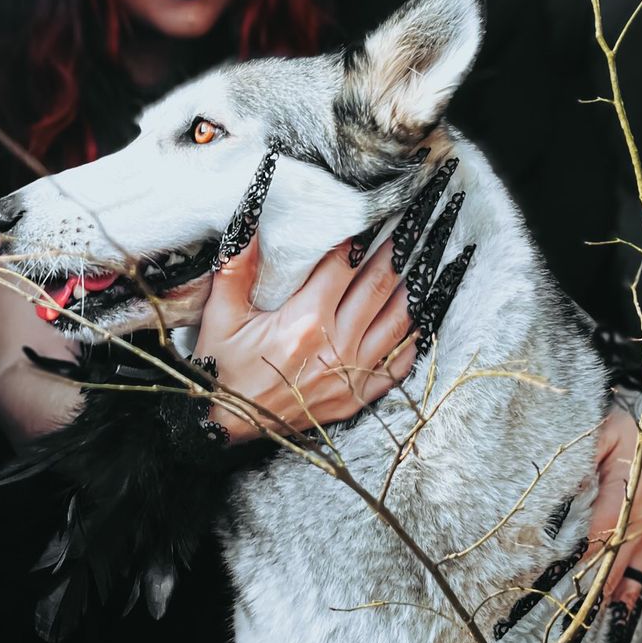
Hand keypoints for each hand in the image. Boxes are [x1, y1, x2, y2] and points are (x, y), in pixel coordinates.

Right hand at [196, 230, 416, 442]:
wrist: (224, 426)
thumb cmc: (222, 368)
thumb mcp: (221, 316)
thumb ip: (236, 268)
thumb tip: (247, 220)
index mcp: (304, 321)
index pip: (343, 266)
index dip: (359, 238)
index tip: (372, 216)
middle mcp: (334, 346)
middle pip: (377, 288)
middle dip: (394, 254)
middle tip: (409, 230)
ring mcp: (350, 375)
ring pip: (395, 323)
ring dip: (409, 291)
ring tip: (419, 265)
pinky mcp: (355, 399)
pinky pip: (395, 367)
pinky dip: (411, 342)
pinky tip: (416, 321)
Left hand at [585, 387, 641, 607]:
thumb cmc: (618, 428)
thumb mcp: (599, 429)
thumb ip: (583, 454)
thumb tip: (562, 482)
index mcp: (630, 481)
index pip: (610, 518)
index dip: (590, 544)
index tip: (567, 566)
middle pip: (618, 550)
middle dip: (593, 577)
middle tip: (565, 605)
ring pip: (627, 565)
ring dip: (604, 590)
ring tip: (578, 619)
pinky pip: (640, 569)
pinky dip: (626, 592)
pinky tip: (610, 613)